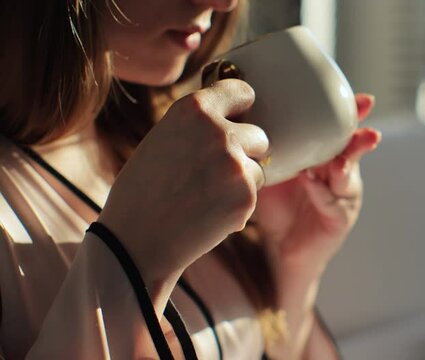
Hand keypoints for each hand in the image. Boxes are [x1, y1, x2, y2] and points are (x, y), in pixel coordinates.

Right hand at [99, 79, 268, 285]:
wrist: (137, 239)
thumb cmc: (144, 190)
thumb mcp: (164, 139)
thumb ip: (199, 127)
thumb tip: (236, 119)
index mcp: (194, 109)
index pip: (242, 92)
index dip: (243, 107)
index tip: (242, 114)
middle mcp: (219, 131)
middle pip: (258, 136)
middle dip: (244, 153)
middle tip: (213, 173)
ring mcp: (235, 164)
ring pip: (258, 168)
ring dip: (241, 181)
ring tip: (204, 196)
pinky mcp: (246, 195)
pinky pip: (253, 194)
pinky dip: (237, 205)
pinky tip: (208, 214)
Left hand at [252, 94, 380, 275]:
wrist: (281, 248)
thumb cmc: (277, 206)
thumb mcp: (270, 172)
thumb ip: (266, 150)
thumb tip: (241, 116)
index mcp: (326, 156)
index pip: (341, 130)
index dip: (352, 113)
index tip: (362, 98)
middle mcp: (339, 173)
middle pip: (353, 147)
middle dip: (359, 132)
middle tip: (365, 117)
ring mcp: (342, 196)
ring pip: (349, 174)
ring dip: (348, 160)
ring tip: (342, 156)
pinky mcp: (339, 220)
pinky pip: (331, 203)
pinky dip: (321, 192)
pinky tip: (311, 181)